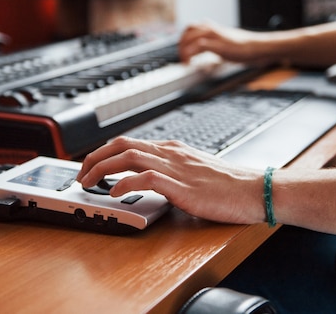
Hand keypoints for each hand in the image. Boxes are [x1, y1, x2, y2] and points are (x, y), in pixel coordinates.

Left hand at [77, 136, 265, 224]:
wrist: (254, 189)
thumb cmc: (229, 185)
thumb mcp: (195, 172)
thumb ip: (173, 172)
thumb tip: (151, 181)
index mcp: (173, 149)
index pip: (130, 142)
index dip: (105, 152)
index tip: (92, 165)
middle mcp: (171, 153)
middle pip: (122, 144)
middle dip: (94, 157)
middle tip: (81, 174)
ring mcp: (176, 167)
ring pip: (128, 156)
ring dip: (101, 168)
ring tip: (86, 181)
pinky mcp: (182, 186)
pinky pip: (145, 178)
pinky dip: (123, 182)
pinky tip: (113, 192)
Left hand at [179, 22, 266, 63]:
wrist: (257, 47)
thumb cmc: (244, 47)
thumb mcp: (224, 42)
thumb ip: (213, 44)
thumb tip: (204, 50)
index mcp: (213, 28)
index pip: (191, 27)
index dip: (183, 38)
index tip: (181, 49)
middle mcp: (212, 29)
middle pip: (188, 30)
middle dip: (181, 43)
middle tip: (181, 57)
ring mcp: (215, 36)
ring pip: (191, 36)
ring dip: (184, 49)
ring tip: (184, 61)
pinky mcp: (219, 45)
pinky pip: (199, 45)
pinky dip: (191, 53)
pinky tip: (190, 63)